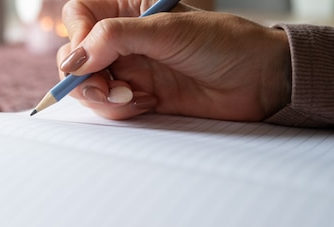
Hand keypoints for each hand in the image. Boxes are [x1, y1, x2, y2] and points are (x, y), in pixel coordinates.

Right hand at [57, 1, 291, 120]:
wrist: (260, 82)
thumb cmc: (225, 44)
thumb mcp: (167, 31)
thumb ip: (116, 38)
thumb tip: (73, 58)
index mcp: (131, 8)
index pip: (80, 16)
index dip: (75, 38)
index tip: (85, 60)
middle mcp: (126, 38)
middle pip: (76, 55)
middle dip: (83, 76)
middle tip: (105, 88)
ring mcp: (132, 68)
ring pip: (89, 84)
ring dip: (103, 96)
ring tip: (134, 97)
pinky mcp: (140, 96)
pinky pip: (110, 106)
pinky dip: (120, 110)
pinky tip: (147, 103)